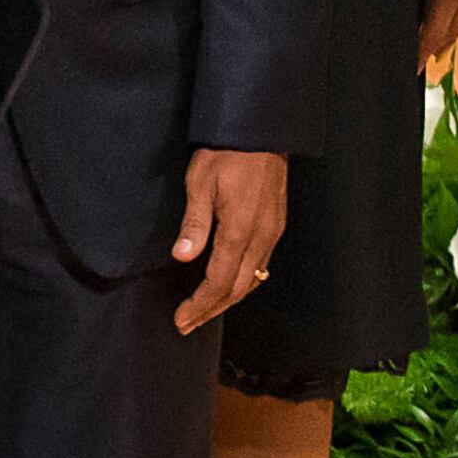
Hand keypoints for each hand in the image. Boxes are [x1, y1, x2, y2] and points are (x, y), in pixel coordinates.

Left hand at [171, 147, 286, 333]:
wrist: (259, 134)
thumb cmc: (225, 154)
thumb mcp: (200, 184)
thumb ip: (194, 223)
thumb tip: (182, 257)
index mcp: (240, 231)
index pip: (219, 282)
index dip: (200, 305)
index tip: (182, 319)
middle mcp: (261, 238)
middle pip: (238, 288)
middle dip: (212, 309)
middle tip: (188, 323)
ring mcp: (272, 233)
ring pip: (252, 279)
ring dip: (227, 298)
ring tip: (204, 310)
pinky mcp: (275, 225)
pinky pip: (260, 264)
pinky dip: (242, 281)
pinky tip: (228, 282)